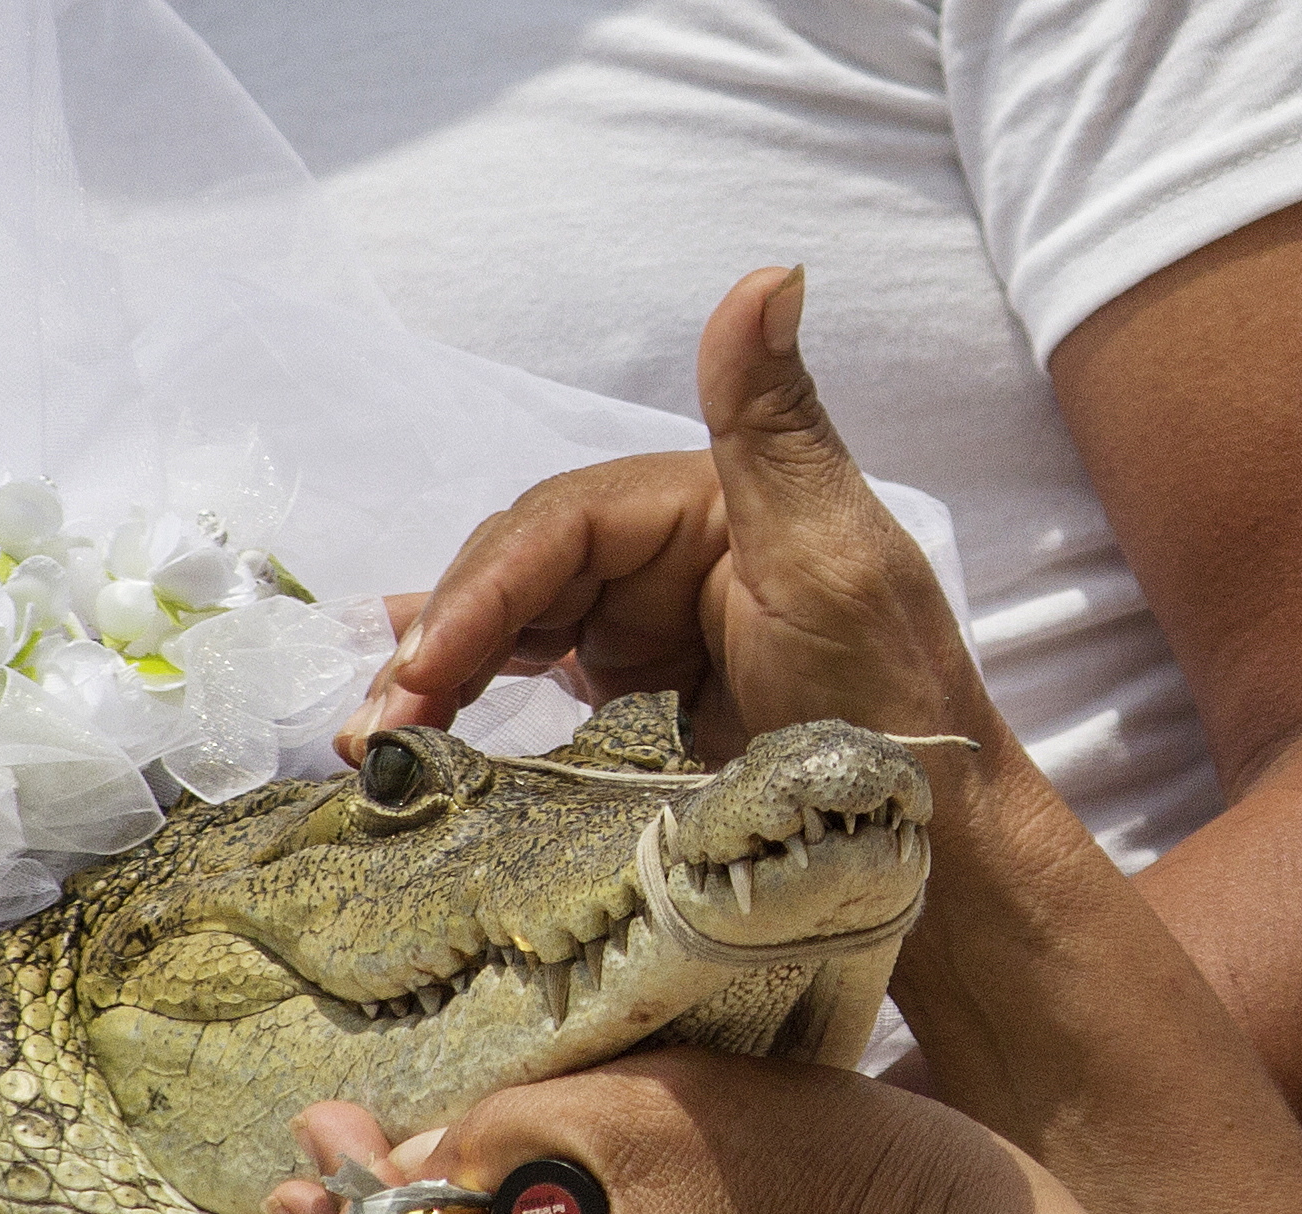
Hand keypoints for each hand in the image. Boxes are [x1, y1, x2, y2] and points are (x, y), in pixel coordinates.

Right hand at [343, 264, 1001, 763]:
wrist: (933, 850)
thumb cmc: (893, 706)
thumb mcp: (837, 557)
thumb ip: (774, 423)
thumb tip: (769, 274)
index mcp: (701, 502)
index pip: (559, 526)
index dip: (483, 590)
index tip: (426, 669)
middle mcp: (660, 556)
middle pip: (515, 577)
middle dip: (440, 647)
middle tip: (376, 732)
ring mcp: (640, 631)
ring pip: (506, 633)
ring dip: (433, 681)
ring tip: (368, 744)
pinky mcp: (628, 706)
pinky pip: (526, 689)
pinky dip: (460, 700)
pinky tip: (398, 719)